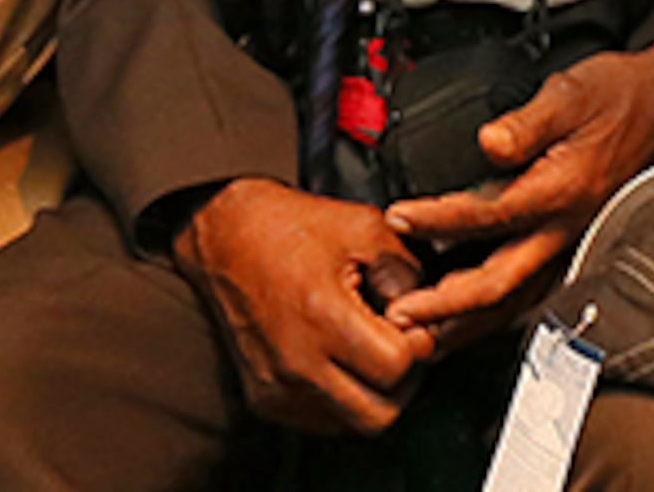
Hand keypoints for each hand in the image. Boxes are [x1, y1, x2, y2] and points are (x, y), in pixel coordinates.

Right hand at [176, 179, 430, 433]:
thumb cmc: (292, 227)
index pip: (396, 366)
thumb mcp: (364, 228)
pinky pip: (321, 422)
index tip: (409, 322)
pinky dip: (342, 401)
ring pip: (351, 426)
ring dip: (373, 396)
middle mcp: (295, 364)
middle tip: (398, 345)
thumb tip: (428, 316)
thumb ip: (408, 273)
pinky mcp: (264, 400)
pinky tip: (342, 362)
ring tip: (369, 352)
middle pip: (379, 415)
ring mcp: (276, 389)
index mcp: (321, 316)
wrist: (225, 236)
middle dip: (402, 382)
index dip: (416, 343)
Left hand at [373, 47, 653, 348]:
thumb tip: (488, 141)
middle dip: (445, 306)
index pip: (487, 215)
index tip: (398, 219)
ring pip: (514, 301)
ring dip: (467, 323)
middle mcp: (564, 228)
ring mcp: (569, 242)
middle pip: (498, 283)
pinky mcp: (571, 245)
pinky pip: (528, 293)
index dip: (436, 220)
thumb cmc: (619, 95)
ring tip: (425, 336)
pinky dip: (494, 313)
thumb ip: (527, 122)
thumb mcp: (571, 92)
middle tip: (400, 315)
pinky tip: (469, 317)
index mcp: (560, 189)